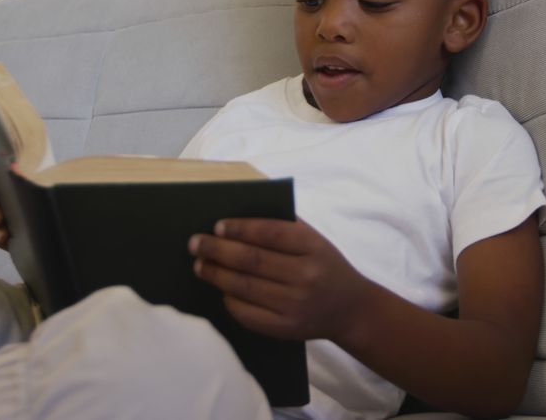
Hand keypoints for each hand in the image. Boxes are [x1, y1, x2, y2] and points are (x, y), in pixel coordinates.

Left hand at [188, 218, 372, 341]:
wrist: (350, 308)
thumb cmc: (325, 266)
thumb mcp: (315, 241)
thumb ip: (285, 227)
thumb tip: (237, 217)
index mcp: (314, 247)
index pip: (270, 233)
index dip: (240, 228)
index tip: (217, 225)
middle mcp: (306, 276)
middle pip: (252, 260)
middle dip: (217, 250)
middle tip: (195, 243)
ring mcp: (295, 305)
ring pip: (245, 287)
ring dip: (216, 274)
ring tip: (199, 265)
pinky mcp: (285, 328)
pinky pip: (248, 314)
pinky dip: (229, 299)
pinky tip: (220, 289)